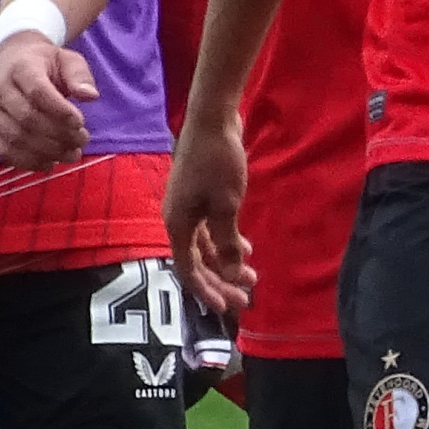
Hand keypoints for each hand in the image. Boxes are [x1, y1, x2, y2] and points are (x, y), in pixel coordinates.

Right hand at [0, 29, 97, 166]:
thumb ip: (79, 75)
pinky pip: (4, 152)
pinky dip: (28, 162)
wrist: (7, 61)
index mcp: (20, 68)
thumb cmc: (43, 63)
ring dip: (47, 152)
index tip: (80, 123)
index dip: (60, 111)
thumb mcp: (66, 59)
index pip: (37, 92)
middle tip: (82, 140)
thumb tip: (90, 96)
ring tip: (71, 153)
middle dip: (59, 135)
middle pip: (27, 119)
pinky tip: (49, 163)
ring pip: (16, 139)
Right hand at [162, 117, 256, 319]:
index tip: (228, 308)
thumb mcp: (226, 206)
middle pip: (197, 261)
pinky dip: (226, 241)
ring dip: (226, 262)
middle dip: (220, 281)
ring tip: (251, 276)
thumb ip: (226, 242)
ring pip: (205, 245)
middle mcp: (178, 219)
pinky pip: (210, 228)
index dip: (207, 291)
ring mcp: (188, 207)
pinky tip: (245, 247)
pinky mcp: (200, 195)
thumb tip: (229, 274)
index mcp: (177, 224)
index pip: (187, 270)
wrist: (213, 119)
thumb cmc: (217, 162)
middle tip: (247, 297)